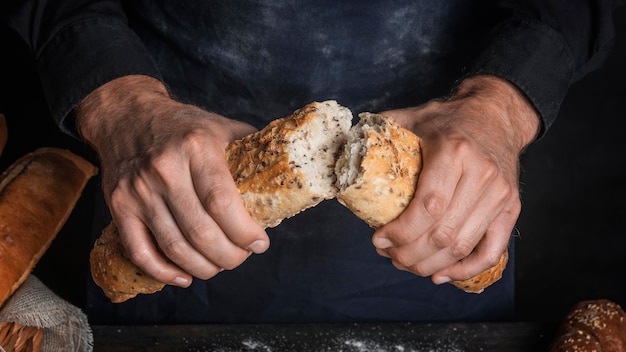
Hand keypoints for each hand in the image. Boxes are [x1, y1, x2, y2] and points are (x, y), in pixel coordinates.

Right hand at [75, 75, 268, 286]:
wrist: (126, 115)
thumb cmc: (181, 125)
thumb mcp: (220, 125)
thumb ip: (251, 148)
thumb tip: (286, 174)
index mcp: (196, 147)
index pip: (222, 202)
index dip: (244, 231)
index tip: (260, 243)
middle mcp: (165, 169)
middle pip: (201, 232)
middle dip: (229, 256)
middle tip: (241, 257)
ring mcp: (139, 190)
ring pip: (174, 247)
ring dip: (203, 267)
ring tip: (218, 266)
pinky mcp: (119, 206)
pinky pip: (140, 251)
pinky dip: (164, 273)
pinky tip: (184, 277)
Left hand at [372, 75, 539, 283]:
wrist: (496, 115)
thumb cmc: (449, 120)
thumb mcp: (414, 116)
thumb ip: (381, 128)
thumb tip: (346, 141)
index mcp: (454, 152)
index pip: (428, 206)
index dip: (401, 232)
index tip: (379, 239)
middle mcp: (481, 175)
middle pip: (442, 232)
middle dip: (409, 254)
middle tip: (389, 256)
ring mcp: (500, 194)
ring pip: (462, 245)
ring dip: (430, 264)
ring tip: (406, 264)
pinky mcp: (511, 208)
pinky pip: (492, 249)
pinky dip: (465, 269)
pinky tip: (441, 275)